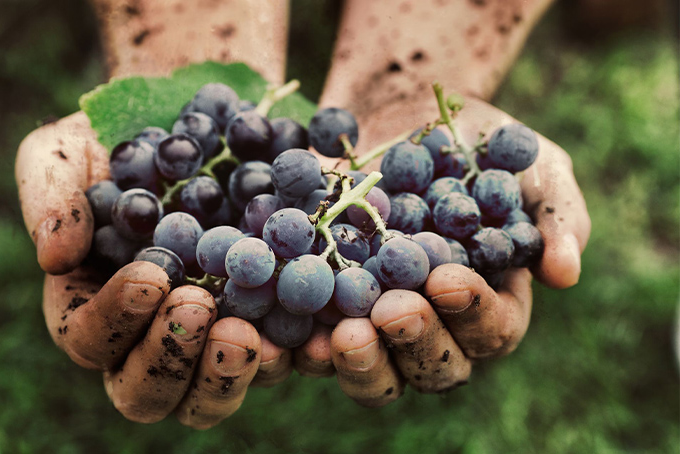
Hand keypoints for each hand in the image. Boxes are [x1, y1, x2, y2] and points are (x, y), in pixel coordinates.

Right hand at [16, 112, 287, 428]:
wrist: (200, 123)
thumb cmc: (120, 141)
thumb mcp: (68, 150)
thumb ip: (50, 196)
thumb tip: (54, 257)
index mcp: (95, 308)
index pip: (90, 338)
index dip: (116, 318)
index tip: (152, 276)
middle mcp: (150, 337)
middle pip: (147, 392)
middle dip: (170, 359)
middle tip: (200, 308)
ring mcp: (210, 337)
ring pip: (209, 398)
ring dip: (227, 375)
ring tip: (248, 334)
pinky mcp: (266, 324)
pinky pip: (278, 362)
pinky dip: (292, 356)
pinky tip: (312, 333)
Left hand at [312, 97, 590, 404]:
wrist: (403, 112)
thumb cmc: (478, 144)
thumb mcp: (532, 165)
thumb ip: (556, 215)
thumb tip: (565, 274)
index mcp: (490, 302)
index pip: (492, 329)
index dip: (473, 312)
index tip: (447, 278)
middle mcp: (435, 323)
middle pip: (433, 366)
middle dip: (415, 342)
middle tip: (393, 311)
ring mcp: (377, 318)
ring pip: (374, 368)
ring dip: (359, 361)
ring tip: (341, 335)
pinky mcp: (327, 303)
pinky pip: (312, 340)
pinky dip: (300, 344)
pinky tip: (288, 331)